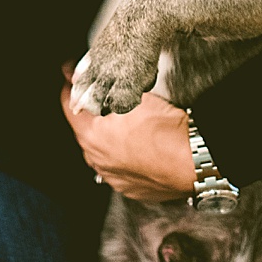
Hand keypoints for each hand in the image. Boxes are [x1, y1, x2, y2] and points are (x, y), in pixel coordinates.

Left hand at [61, 63, 193, 201]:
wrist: (193, 158)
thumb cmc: (164, 128)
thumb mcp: (131, 94)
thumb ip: (103, 85)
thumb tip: (80, 73)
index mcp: (91, 135)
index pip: (68, 105)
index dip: (70, 87)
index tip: (72, 78)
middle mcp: (97, 160)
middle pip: (84, 130)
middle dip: (91, 114)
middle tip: (103, 99)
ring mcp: (113, 177)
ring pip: (101, 151)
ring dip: (106, 137)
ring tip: (125, 124)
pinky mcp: (130, 188)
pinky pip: (119, 168)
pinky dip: (123, 157)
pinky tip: (137, 146)